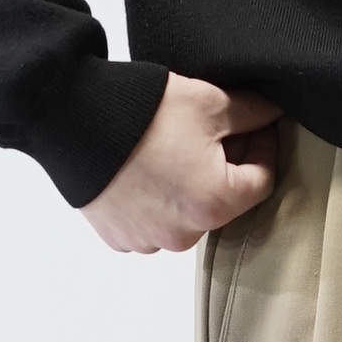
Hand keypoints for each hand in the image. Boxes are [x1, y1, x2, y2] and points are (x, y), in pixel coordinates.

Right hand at [83, 74, 281, 251]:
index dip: (264, 147)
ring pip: (186, 213)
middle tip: (214, 131)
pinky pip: (151, 221)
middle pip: (222, 200)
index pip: (262, 181)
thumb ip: (251, 112)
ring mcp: (149, 240)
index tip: (257, 125)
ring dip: (188, 184)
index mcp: (214, 204)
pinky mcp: (120, 237)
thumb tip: (272, 112)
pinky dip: (155, 199)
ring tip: (172, 147)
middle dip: (225, 165)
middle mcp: (184, 235)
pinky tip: (146, 167)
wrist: (69, 116)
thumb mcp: (207, 101)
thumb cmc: (140, 112)